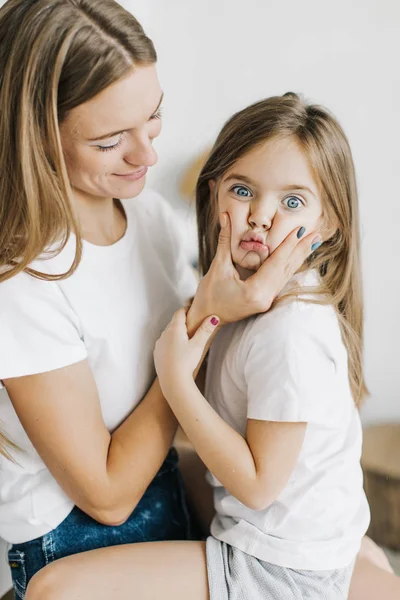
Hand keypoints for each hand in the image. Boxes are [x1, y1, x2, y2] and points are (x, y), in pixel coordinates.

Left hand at [154, 308, 218, 395]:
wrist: (173, 381)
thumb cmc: (186, 362)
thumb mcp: (198, 345)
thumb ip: (205, 330)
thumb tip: (214, 317)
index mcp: (174, 329)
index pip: (179, 312)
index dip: (186, 309)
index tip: (193, 309)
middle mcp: (164, 334)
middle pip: (173, 322)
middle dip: (182, 321)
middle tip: (192, 323)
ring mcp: (159, 344)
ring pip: (168, 333)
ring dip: (176, 333)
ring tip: (186, 338)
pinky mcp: (157, 353)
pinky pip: (164, 343)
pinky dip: (170, 343)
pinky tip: (177, 350)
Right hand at [187, 213, 319, 331]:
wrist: (205, 319)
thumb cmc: (208, 296)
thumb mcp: (217, 267)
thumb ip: (225, 241)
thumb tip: (225, 216)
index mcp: (255, 292)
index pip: (276, 264)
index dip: (288, 245)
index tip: (300, 230)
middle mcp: (265, 298)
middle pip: (286, 270)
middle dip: (301, 250)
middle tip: (317, 234)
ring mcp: (266, 300)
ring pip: (286, 275)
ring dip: (299, 257)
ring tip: (313, 242)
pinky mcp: (265, 300)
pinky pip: (280, 280)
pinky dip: (289, 266)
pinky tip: (298, 257)